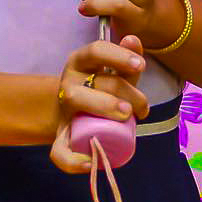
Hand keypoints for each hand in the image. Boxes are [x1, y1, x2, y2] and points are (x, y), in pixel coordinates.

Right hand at [50, 34, 149, 174]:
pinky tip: (91, 163)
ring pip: (78, 100)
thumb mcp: (115, 74)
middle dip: (123, 91)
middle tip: (142, 107)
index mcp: (81, 62)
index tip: (141, 65)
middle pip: (94, 80)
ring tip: (127, 117)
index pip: (97, 49)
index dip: (119, 56)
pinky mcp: (61, 137)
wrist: (75, 116)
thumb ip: (127, 60)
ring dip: (105, 107)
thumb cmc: (101, 91)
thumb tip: (133, 39)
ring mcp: (64, 110)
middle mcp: (69, 82)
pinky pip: (59, 151)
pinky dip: (73, 160)